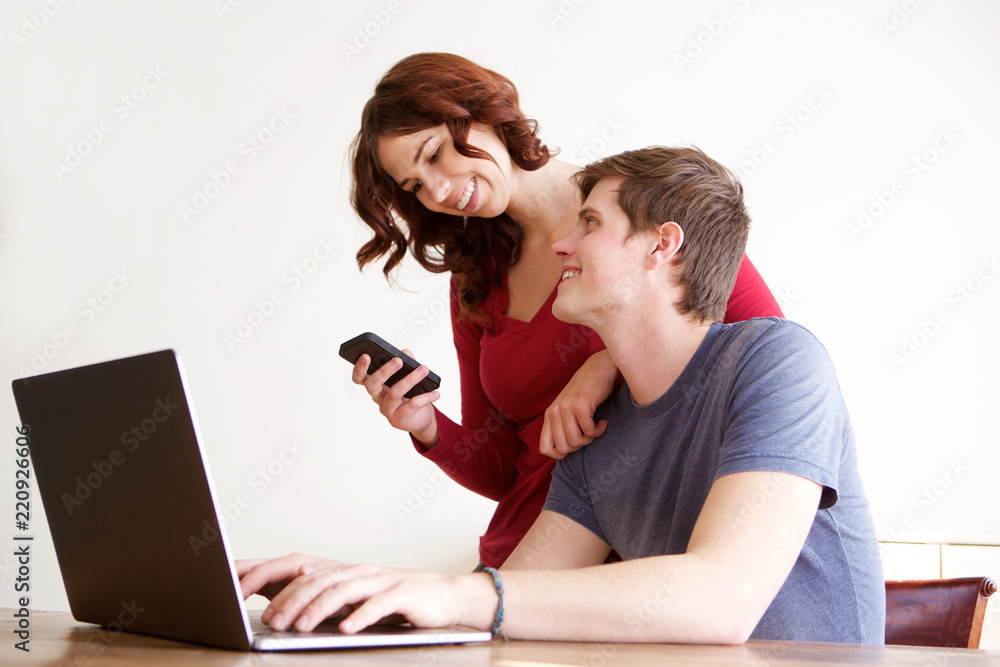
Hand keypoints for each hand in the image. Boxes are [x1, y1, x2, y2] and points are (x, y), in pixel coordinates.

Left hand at [239, 554, 495, 634]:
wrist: (442, 596)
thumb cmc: (389, 600)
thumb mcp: (347, 598)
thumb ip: (316, 598)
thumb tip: (271, 607)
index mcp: (336, 569)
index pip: (292, 565)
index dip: (263, 572)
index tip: (233, 585)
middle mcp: (354, 569)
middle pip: (315, 579)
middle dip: (289, 598)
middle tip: (270, 620)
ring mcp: (379, 579)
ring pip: (342, 590)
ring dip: (318, 609)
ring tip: (301, 628)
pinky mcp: (402, 593)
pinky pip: (378, 603)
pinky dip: (361, 615)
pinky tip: (347, 628)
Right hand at [352, 349, 439, 445]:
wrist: (421, 418)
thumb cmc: (412, 393)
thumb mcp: (408, 375)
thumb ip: (406, 361)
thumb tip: (405, 353)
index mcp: (376, 385)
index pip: (359, 378)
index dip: (359, 368)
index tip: (366, 355)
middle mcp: (378, 397)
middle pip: (373, 384)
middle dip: (384, 371)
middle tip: (398, 361)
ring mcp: (387, 410)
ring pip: (394, 393)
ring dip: (410, 379)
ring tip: (424, 369)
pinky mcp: (398, 420)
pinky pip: (411, 406)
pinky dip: (425, 397)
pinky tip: (436, 393)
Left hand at [539, 350, 616, 459]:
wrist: (599, 368)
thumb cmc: (587, 392)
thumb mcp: (568, 409)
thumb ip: (562, 426)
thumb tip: (563, 452)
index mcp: (549, 415)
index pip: (544, 448)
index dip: (559, 455)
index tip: (574, 446)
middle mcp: (554, 412)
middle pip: (563, 449)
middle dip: (579, 446)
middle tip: (588, 433)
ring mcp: (566, 408)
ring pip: (576, 442)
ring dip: (590, 438)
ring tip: (595, 426)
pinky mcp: (581, 405)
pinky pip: (590, 432)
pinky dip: (599, 430)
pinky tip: (602, 421)